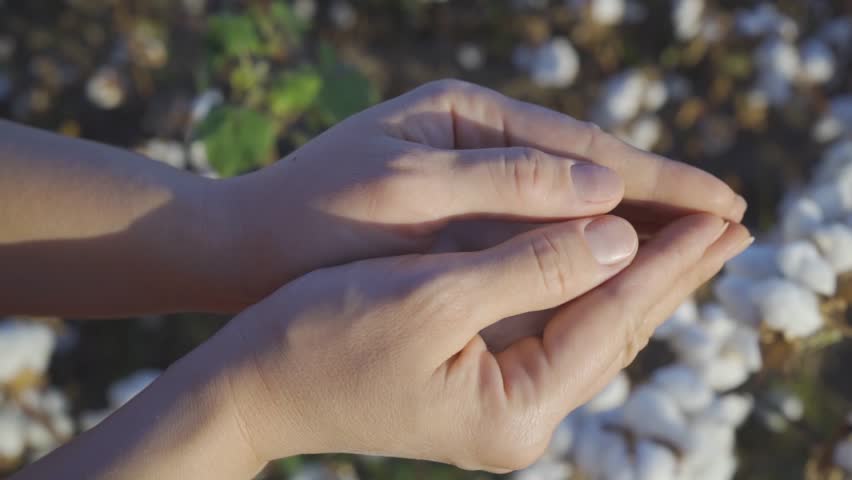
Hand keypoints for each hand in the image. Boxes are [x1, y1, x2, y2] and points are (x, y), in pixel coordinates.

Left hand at [212, 79, 744, 309]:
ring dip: (626, 224)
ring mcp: (470, 176)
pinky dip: (578, 248)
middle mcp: (477, 136)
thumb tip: (611, 187)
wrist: (248, 249)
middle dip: (656, 197)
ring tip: (693, 243)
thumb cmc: (318, 216)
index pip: (582, 143)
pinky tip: (614, 266)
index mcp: (469, 112)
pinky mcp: (458, 217)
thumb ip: (510, 186)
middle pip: (585, 166)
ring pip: (566, 201)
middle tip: (730, 220)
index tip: (722, 201)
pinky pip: (535, 230)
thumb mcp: (411, 193)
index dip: (656, 178)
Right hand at [221, 213, 749, 471]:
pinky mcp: (478, 387)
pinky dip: (585, 291)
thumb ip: (532, 267)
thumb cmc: (324, 338)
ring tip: (684, 243)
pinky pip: (553, 333)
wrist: (253, 385)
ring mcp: (500, 407)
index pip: (612, 323)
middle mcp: (519, 420)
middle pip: (614, 334)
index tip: (716, 217)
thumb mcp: (431, 295)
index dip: (666, 264)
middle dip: (668, 276)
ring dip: (633, 281)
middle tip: (727, 229)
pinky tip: (607, 267)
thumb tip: (621, 238)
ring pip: (588, 333)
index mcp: (515, 409)